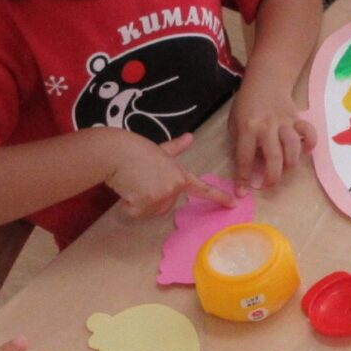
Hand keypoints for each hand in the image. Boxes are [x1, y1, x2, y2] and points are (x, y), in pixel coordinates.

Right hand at [106, 131, 234, 218]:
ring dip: (138, 203)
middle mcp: (174, 186)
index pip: (202, 188)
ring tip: (132, 184)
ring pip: (149, 211)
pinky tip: (125, 190)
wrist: (116, 152)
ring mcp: (162, 194)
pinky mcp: (146, 203)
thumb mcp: (160, 149)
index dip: (218, 197)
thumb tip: (190, 137)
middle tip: (139, 181)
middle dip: (150, 199)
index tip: (234, 204)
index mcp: (179, 174)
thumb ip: (175, 148)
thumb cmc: (134, 149)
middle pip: (165, 207)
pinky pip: (135, 213)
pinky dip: (127, 206)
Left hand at [229, 78, 316, 190]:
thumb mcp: (234, 121)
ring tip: (286, 170)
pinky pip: (308, 132)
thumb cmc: (247, 103)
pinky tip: (306, 151)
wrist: (266, 80)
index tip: (242, 193)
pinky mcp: (297, 118)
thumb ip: (241, 141)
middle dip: (272, 176)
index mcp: (247, 127)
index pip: (244, 157)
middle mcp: (266, 126)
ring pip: (292, 146)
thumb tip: (250, 166)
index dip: (243, 177)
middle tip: (269, 185)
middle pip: (273, 156)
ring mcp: (284, 122)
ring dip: (290, 163)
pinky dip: (310, 143)